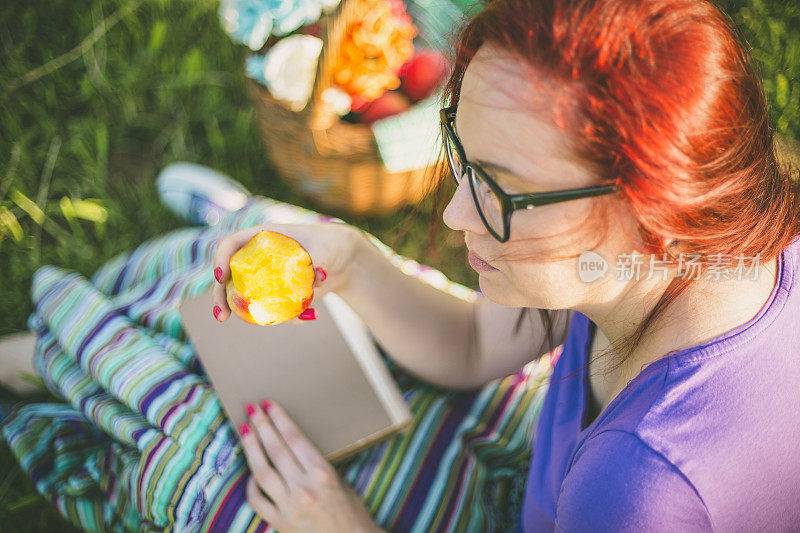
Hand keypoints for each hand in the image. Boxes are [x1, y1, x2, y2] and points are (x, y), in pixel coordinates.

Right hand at [211, 222, 363, 323]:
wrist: (345, 260)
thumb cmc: (333, 244)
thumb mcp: (326, 249)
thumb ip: (319, 259)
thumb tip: (318, 274)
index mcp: (262, 237)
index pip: (230, 245)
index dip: (220, 259)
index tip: (220, 277)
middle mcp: (258, 256)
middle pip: (229, 276)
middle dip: (221, 296)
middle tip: (222, 316)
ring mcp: (267, 276)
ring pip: (246, 295)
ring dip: (245, 313)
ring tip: (261, 323)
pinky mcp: (279, 293)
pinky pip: (273, 308)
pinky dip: (288, 316)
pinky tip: (312, 315)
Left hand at [239, 399, 382, 532]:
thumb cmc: (352, 513)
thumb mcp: (341, 482)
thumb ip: (317, 466)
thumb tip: (296, 449)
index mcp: (322, 473)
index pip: (295, 438)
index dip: (279, 419)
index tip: (269, 405)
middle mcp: (304, 487)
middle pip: (276, 449)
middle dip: (261, 426)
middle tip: (251, 409)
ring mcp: (289, 506)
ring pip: (262, 471)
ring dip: (250, 448)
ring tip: (244, 430)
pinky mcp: (280, 523)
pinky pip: (257, 500)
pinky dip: (252, 484)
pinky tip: (252, 473)